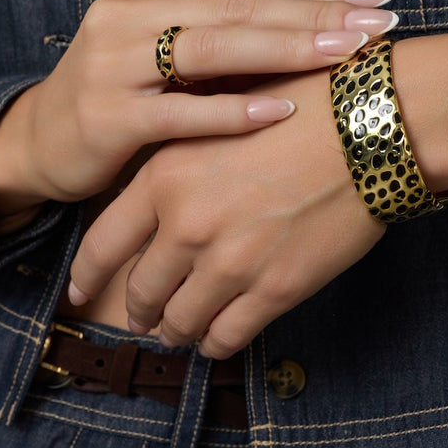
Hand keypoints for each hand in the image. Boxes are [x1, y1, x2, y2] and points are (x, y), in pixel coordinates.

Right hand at [0, 0, 395, 214]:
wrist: (42, 140)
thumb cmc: (127, 90)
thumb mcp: (168, 47)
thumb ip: (228, 29)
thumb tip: (327, 17)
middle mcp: (126, 10)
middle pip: (238, 6)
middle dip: (316, 13)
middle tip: (379, 21)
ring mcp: (112, 61)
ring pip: (212, 48)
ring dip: (286, 47)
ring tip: (345, 52)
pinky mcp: (106, 115)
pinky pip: (180, 113)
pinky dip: (232, 110)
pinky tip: (282, 108)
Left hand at [67, 69, 385, 357]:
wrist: (368, 126)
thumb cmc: (302, 105)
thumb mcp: (220, 117)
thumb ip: (184, 157)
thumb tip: (161, 192)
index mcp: (166, 176)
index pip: (105, 240)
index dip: (87, 272)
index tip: (79, 289)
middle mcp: (187, 225)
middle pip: (140, 290)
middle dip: (138, 309)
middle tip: (141, 317)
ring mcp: (230, 263)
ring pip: (180, 321)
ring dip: (175, 330)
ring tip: (179, 329)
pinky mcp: (275, 290)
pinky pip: (227, 336)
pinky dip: (216, 342)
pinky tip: (218, 336)